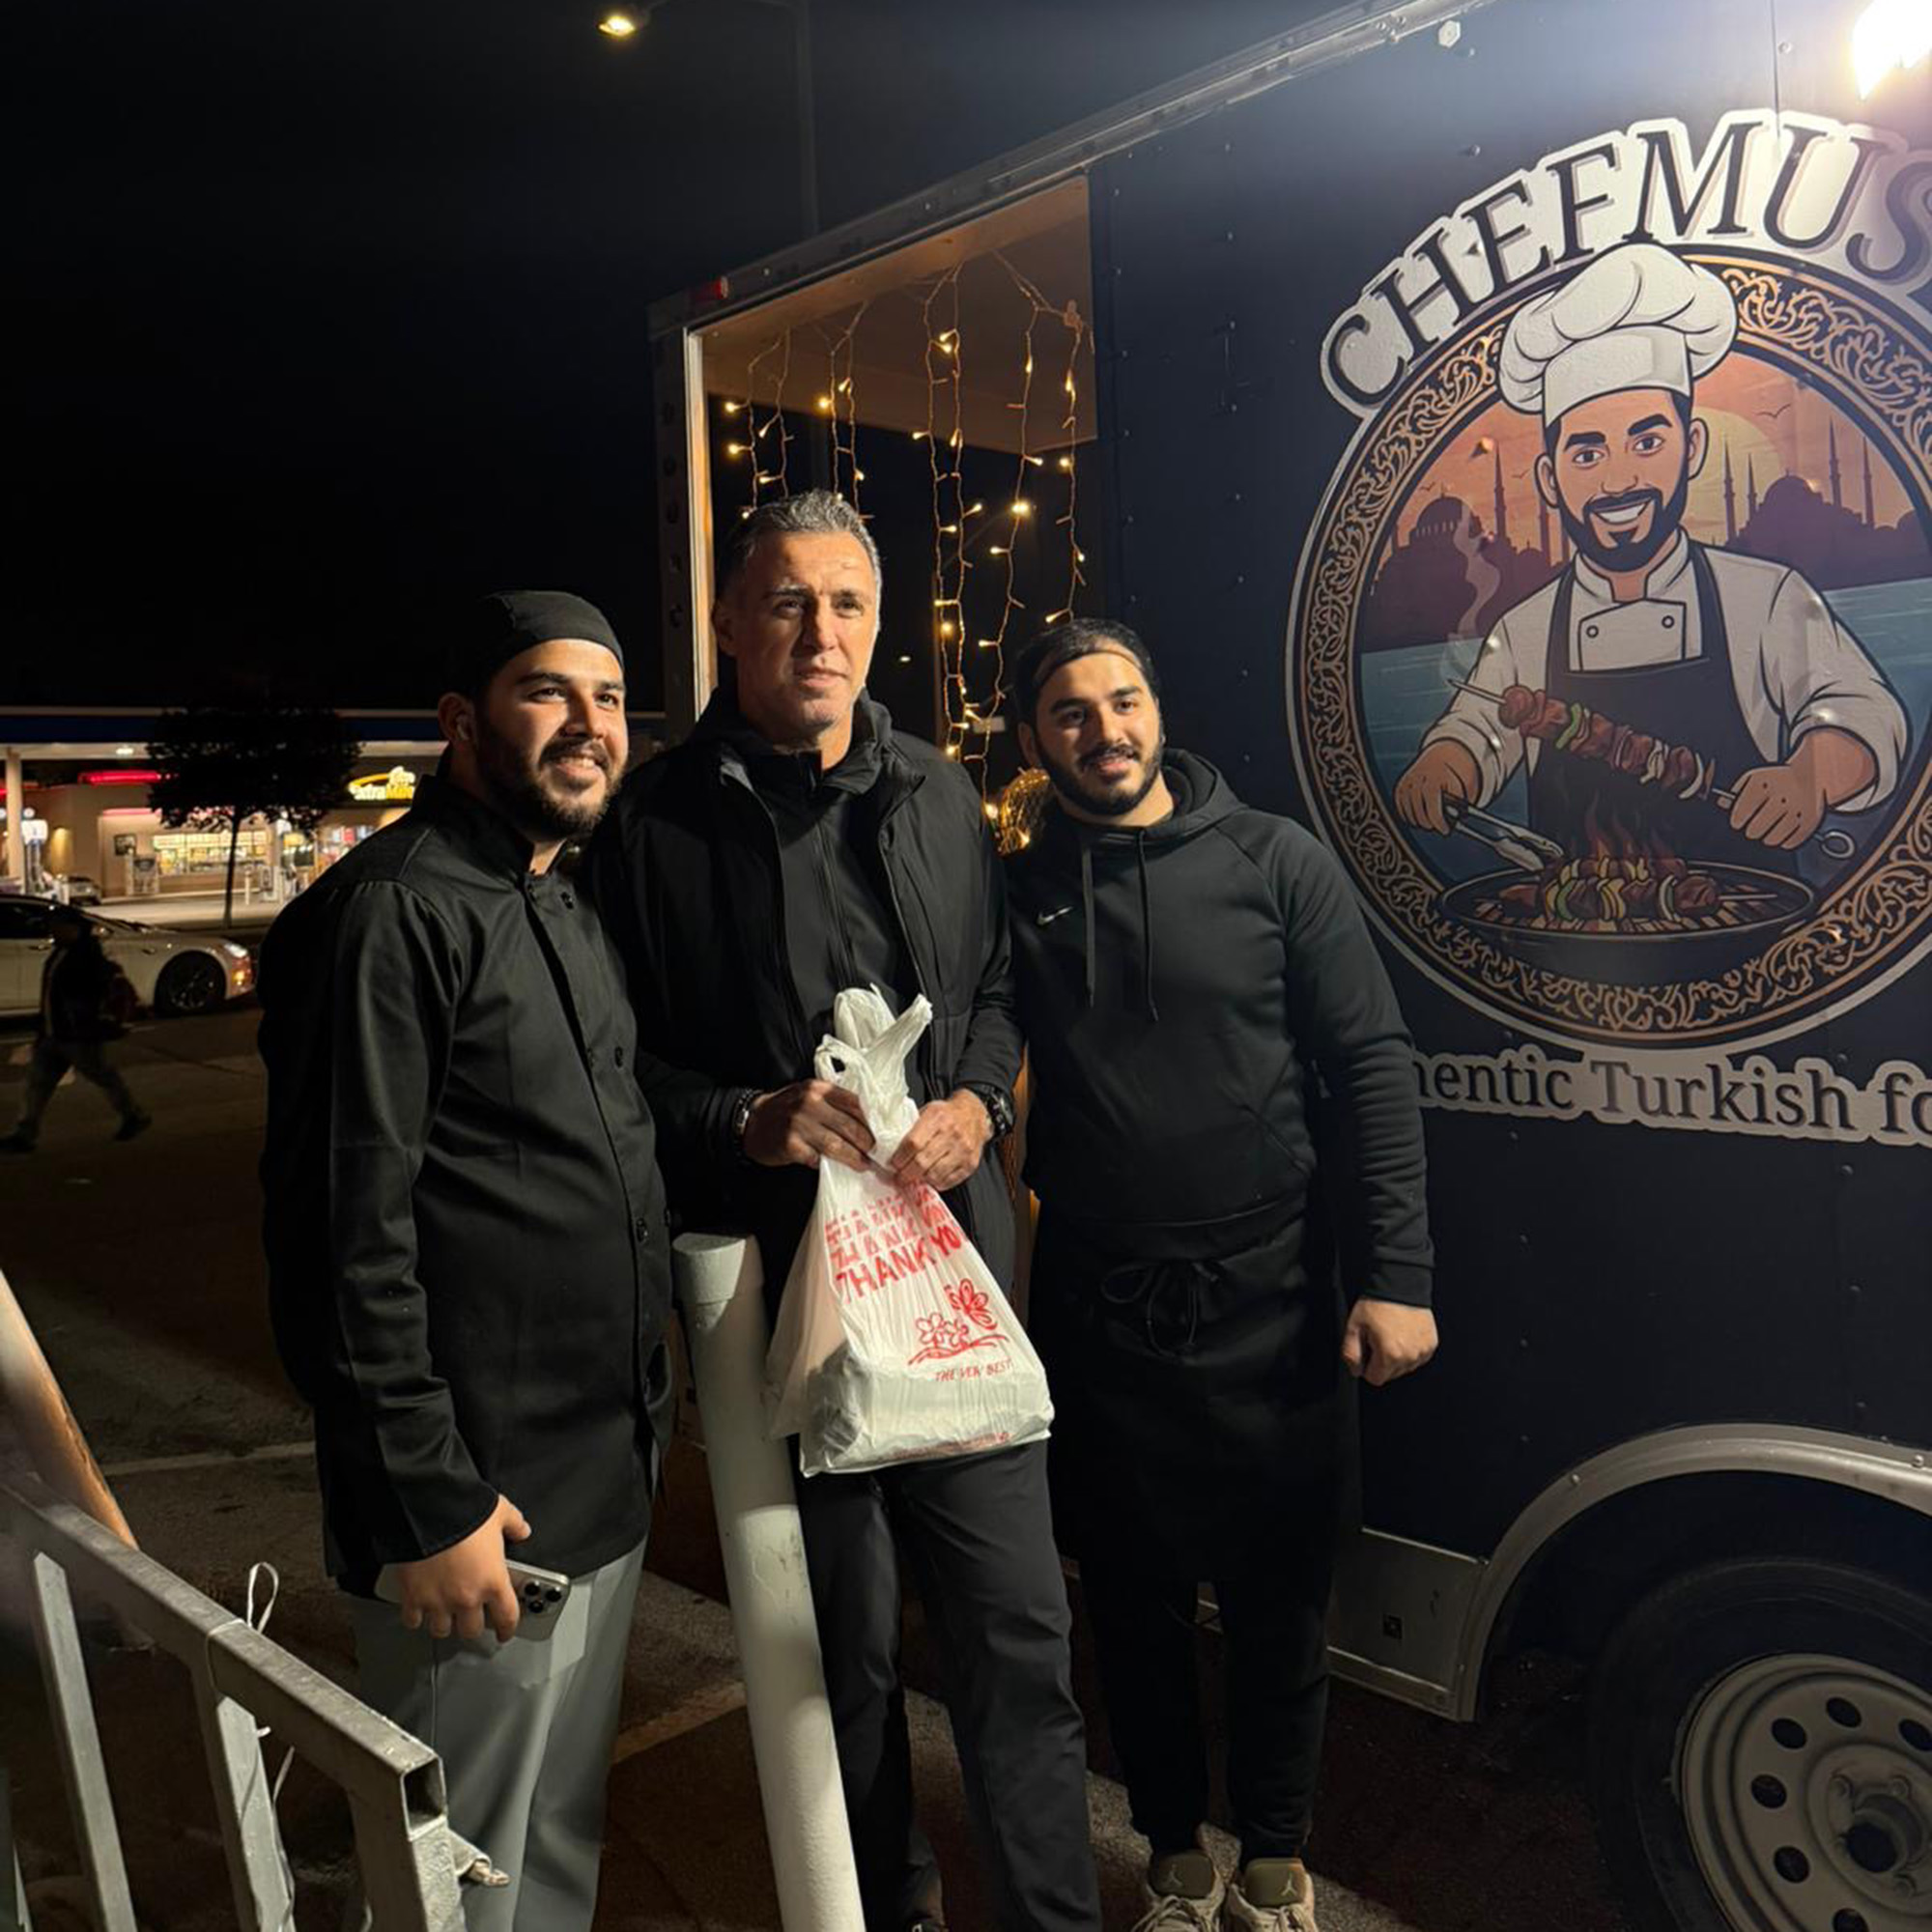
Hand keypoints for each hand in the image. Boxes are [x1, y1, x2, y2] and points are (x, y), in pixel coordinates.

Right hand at [393, 1494, 530, 1641]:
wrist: (426, 1511)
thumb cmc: (463, 1513)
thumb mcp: (500, 1512)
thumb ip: (514, 1523)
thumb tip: (521, 1529)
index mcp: (493, 1581)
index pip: (507, 1618)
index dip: (507, 1629)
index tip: (504, 1632)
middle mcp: (466, 1597)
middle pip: (471, 1630)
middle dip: (471, 1625)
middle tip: (470, 1618)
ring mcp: (438, 1600)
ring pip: (442, 1630)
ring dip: (444, 1624)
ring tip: (444, 1614)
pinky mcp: (413, 1597)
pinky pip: (413, 1620)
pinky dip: (415, 1617)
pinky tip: (418, 1610)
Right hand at [744, 1080, 873, 1170]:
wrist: (751, 1122)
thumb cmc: (784, 1110)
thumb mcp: (808, 1095)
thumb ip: (833, 1103)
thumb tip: (866, 1122)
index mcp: (818, 1088)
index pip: (854, 1103)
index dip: (871, 1121)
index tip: (881, 1133)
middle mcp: (809, 1103)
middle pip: (849, 1125)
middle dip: (867, 1142)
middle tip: (876, 1153)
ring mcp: (799, 1124)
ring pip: (837, 1144)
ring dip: (854, 1158)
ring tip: (864, 1164)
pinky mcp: (791, 1145)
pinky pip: (817, 1158)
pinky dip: (827, 1164)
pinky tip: (835, 1168)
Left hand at [889, 1092, 991, 1191]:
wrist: (975, 1114)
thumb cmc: (947, 1113)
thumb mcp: (928, 1111)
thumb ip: (913, 1128)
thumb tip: (893, 1148)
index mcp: (937, 1118)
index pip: (913, 1143)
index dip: (899, 1158)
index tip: (893, 1164)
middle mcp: (952, 1134)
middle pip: (922, 1162)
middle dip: (906, 1173)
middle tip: (899, 1176)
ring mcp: (963, 1150)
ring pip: (935, 1174)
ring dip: (921, 1179)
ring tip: (914, 1177)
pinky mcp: (970, 1164)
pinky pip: (949, 1181)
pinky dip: (936, 1183)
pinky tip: (930, 1178)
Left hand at [1340, 1300, 1437, 1386]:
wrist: (1400, 1284)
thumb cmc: (1378, 1303)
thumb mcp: (1354, 1327)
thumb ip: (1350, 1354)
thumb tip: (1355, 1370)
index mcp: (1390, 1355)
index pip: (1375, 1379)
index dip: (1367, 1366)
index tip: (1367, 1351)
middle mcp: (1409, 1356)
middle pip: (1391, 1374)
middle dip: (1382, 1361)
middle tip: (1378, 1338)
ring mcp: (1423, 1350)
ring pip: (1405, 1367)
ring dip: (1397, 1357)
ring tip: (1391, 1335)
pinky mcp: (1431, 1344)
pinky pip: (1418, 1357)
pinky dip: (1410, 1350)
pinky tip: (1403, 1334)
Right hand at [1394, 742, 1480, 835]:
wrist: (1439, 757)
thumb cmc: (1451, 776)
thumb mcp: (1460, 786)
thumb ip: (1458, 803)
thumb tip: (1456, 821)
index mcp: (1435, 778)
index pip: (1433, 808)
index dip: (1439, 822)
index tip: (1445, 830)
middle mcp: (1418, 780)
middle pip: (1420, 813)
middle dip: (1430, 823)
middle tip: (1437, 826)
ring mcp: (1407, 783)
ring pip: (1409, 813)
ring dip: (1419, 821)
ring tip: (1429, 821)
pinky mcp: (1400, 787)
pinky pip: (1401, 809)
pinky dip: (1409, 815)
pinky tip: (1418, 815)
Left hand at [1731, 728, 1875, 850]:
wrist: (1812, 773)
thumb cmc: (1779, 779)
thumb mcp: (1754, 778)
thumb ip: (1735, 792)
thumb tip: (1722, 804)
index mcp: (1766, 783)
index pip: (1744, 809)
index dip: (1738, 819)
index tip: (1738, 822)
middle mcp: (1782, 796)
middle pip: (1756, 828)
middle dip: (1752, 830)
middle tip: (1754, 827)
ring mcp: (1798, 809)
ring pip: (1772, 838)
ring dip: (1766, 837)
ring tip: (1767, 830)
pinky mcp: (1810, 821)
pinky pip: (1791, 841)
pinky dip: (1784, 841)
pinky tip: (1782, 831)